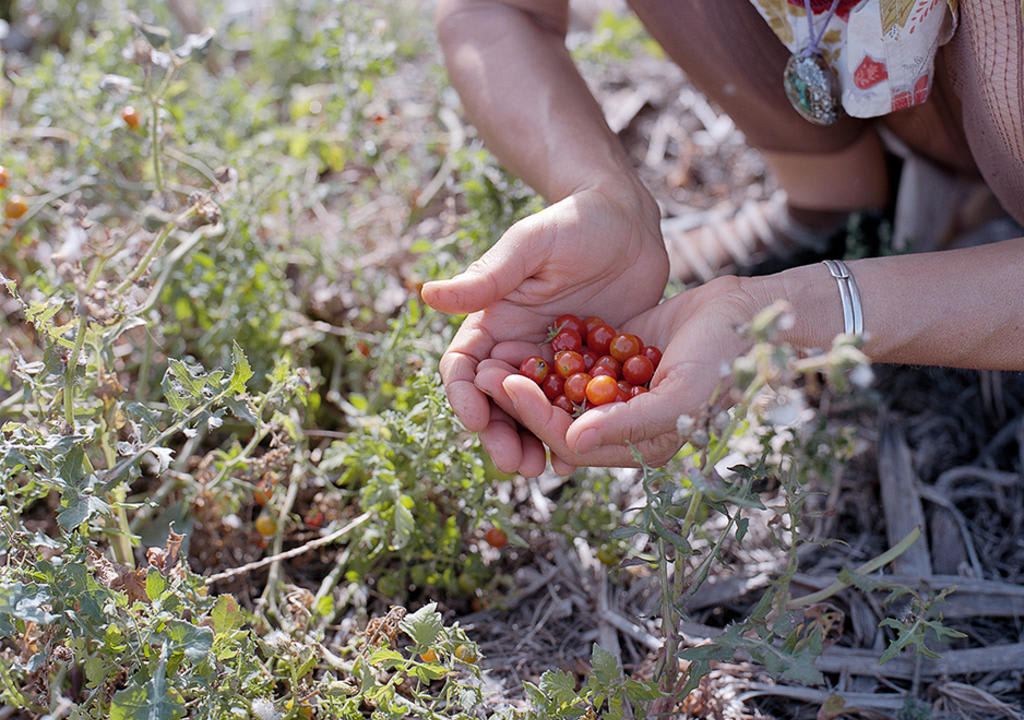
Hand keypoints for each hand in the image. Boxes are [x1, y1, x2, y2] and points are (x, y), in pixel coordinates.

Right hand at [421, 181, 667, 475]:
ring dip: (534, 444)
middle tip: (514, 463)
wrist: (627, 221)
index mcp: (492, 322)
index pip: (465, 369)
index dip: (465, 397)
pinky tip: (583, 455)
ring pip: (534, 415)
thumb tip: (428, 294)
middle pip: (496, 403)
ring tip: (543, 470)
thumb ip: (487, 276)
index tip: (475, 420)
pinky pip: (578, 409)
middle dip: (499, 435)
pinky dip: (575, 433)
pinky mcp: (591, 371)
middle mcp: (517, 349)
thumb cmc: (573, 222)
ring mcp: (555, 364)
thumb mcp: (529, 246)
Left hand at [473, 275, 768, 467]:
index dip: (535, 416)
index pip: (571, 439)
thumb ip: (629, 424)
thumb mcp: (681, 394)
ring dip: (525, 379)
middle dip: (519, 400)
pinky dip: (546, 356)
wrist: (742, 312)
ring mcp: (614, 396)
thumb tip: (571, 445)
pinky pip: (570, 365)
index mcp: (636, 447)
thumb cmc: (722, 358)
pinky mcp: (611, 365)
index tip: (507, 386)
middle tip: (483, 373)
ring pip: (556, 393)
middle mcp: (621, 427)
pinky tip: (518, 339)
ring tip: (490, 359)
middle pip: (556, 419)